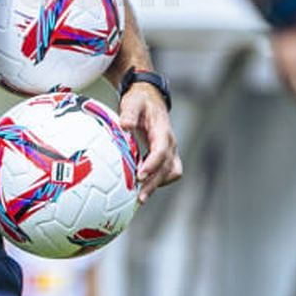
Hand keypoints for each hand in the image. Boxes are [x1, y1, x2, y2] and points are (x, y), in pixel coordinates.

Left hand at [119, 79, 179, 203]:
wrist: (149, 98)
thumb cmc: (140, 101)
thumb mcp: (133, 102)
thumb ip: (129, 113)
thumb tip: (125, 126)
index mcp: (163, 130)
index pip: (161, 151)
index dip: (152, 164)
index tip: (140, 175)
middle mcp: (170, 142)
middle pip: (168, 167)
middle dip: (155, 183)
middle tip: (140, 197)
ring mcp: (170, 150)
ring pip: (171, 173)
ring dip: (157, 185)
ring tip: (140, 198)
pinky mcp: (165, 156)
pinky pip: (166, 173)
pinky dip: (156, 181)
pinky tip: (140, 188)